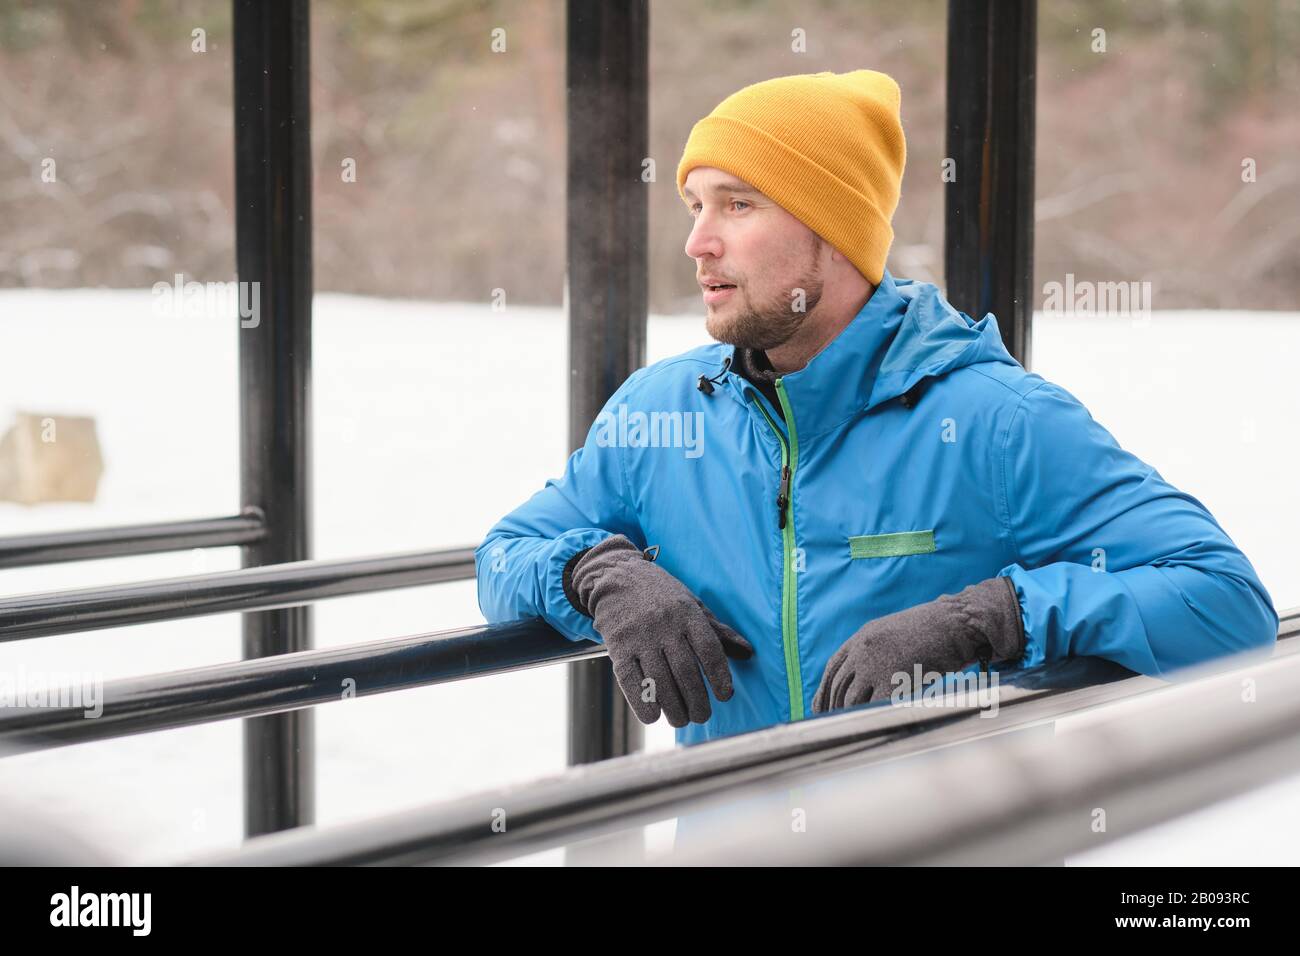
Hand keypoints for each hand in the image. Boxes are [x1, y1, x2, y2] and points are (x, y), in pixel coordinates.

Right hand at [567, 535, 753, 726]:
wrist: (615, 576)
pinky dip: (642, 703)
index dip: (719, 676)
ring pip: (660, 680)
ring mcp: (639, 636)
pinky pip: (631, 680)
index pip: (709, 649)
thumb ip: (718, 631)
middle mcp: (665, 624)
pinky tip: (653, 716)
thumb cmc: (661, 595)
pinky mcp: (618, 647)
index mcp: (688, 613)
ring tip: (681, 720)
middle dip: (696, 701)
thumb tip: (748, 653)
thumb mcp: (692, 604)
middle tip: (702, 717)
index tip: (725, 696)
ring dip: (673, 708)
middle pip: (685, 671)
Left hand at [811, 576, 1024, 712]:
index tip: (818, 707)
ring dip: (850, 716)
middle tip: (831, 726)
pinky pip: (875, 705)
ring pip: (852, 699)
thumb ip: (876, 650)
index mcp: (862, 637)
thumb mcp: (894, 632)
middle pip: (838, 686)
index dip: (823, 691)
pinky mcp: (893, 679)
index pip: (832, 668)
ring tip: (851, 731)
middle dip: (833, 708)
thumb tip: (866, 676)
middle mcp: (863, 650)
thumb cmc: (933, 630)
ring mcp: (876, 664)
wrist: (956, 623)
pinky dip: (870, 718)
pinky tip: (871, 728)